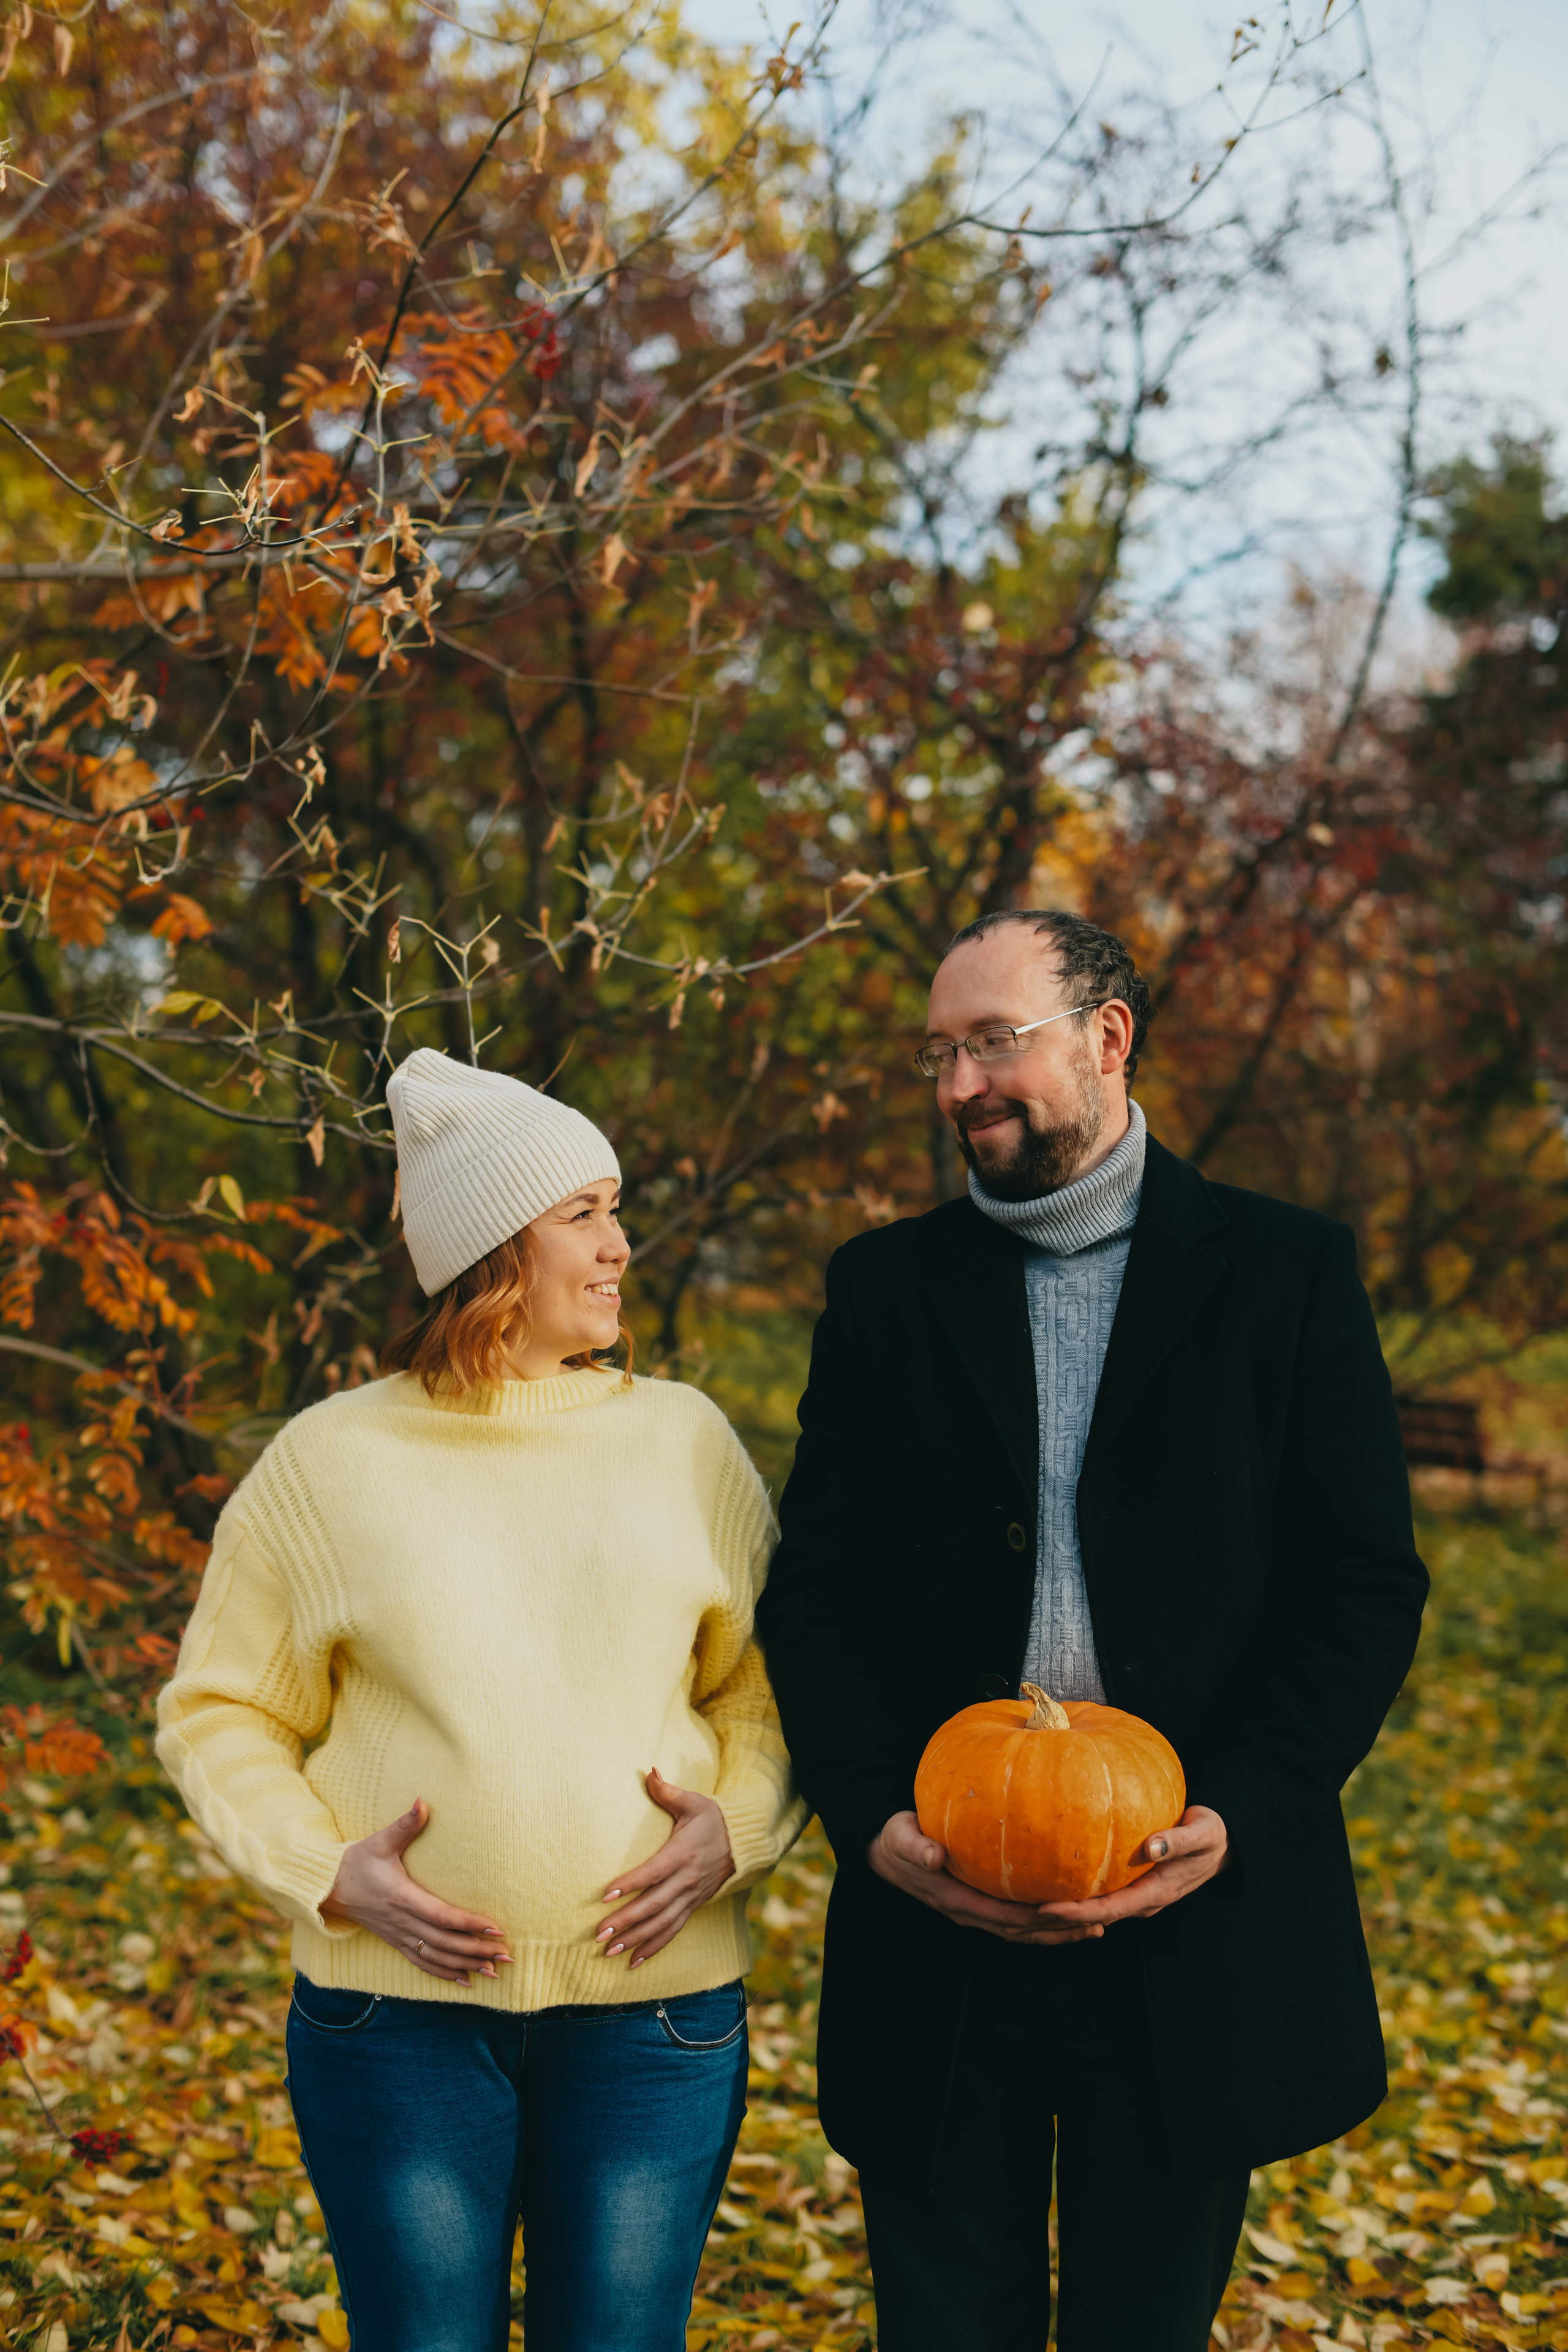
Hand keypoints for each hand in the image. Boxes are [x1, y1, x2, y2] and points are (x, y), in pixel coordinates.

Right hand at [320, 1799, 512, 1985]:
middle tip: (506, 1955)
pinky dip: (444, 1973)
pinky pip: (422, 1963)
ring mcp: (398, 1935)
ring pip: (436, 1957)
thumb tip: (423, 1801)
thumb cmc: (357, 1861)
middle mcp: (402, 1922)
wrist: (328, 1887)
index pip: (442, 1916)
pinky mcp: (395, 1942)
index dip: (469, 1924)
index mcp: (402, 1897)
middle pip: (445, 1942)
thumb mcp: (380, 1841)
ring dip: (465, 1965)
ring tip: (493, 1971)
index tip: (496, 1927)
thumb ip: (405, 1825)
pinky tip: (465, 1981)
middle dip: (476, 1950)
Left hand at [596, 1767, 735, 1968]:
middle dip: (626, 1921)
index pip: (653, 1872)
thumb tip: (648, 1771)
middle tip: (599, 1933)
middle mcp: (686, 1880)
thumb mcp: (693, 1801)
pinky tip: (633, 1962)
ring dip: (636, 1939)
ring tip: (609, 1951)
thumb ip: (667, 1791)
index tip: (605, 1894)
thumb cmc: (712, 1818)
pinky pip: (673, 1931)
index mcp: (682, 1853)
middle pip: (654, 1905)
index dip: (630, 1884)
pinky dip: (654, 1948)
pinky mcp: (693, 1907)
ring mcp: (691, 1897)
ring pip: (662, 1923)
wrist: (743, 1841)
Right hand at [867, 1811, 1101, 1945]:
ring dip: (1057, 1933)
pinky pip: (1017, 1919)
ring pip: (1022, 1931)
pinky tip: (1069, 1913)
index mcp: (955, 1899)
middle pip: (1020, 1930)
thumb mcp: (902, 1839)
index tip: (1063, 1912)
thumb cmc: (898, 1842)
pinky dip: (1044, 1922)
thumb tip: (934, 1857)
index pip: (1001, 1915)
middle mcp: (969, 1912)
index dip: (1032, 1917)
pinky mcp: (981, 1904)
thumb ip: (917, 1847)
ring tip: (1095, 1927)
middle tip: (1096, 1923)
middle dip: (1057, 1930)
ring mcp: (976, 1912)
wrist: (888, 1855)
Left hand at [1032, 1806, 1230, 1932]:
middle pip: (1095, 1916)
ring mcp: (1136, 1894)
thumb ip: (1178, 1840)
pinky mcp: (1131, 1884)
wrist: (1220, 1843)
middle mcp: (1142, 1899)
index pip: (1110, 1910)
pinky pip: (1101, 1893)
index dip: (1077, 1912)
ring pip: (1096, 1908)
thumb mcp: (1202, 1833)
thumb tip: (1152, 1847)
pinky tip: (1051, 1877)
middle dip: (1061, 1917)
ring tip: (1026, 1900)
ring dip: (1065, 1909)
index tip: (1046, 1907)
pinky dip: (1078, 1891)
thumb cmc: (1211, 1835)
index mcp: (1156, 1892)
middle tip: (1021, 1909)